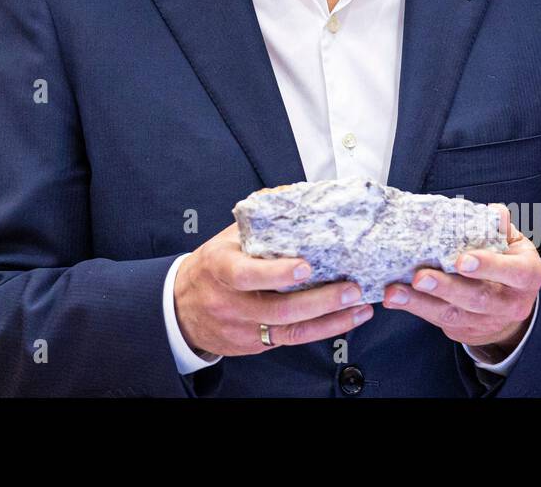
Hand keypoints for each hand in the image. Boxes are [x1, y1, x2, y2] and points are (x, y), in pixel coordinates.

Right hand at [173, 221, 373, 356]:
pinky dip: (322, 330)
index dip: (276, 273)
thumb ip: (258, 221)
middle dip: (320, 301)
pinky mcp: (255, 345)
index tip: (306, 267)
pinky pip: (291, 340)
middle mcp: (231, 302)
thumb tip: (291, 194)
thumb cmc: (211, 267)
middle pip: (278, 309)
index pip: (246, 275)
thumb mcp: (225, 239)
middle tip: (350, 289)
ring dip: (330, 320)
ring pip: (290, 330)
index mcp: (221, 268)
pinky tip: (345, 320)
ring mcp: (243, 328)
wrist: (182, 309)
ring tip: (359, 306)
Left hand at [381, 205, 540, 359]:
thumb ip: (500, 228)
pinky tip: (395, 298)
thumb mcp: (513, 243)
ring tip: (395, 292)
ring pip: (453, 314)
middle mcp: (510, 303)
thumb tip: (493, 212)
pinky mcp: (465, 331)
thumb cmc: (508, 263)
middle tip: (420, 277)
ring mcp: (487, 321)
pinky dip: (415, 308)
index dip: (489, 267)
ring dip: (420, 303)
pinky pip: (438, 321)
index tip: (462, 260)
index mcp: (526, 276)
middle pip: (478, 299)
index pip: (513, 272)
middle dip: (446, 288)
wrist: (510, 307)